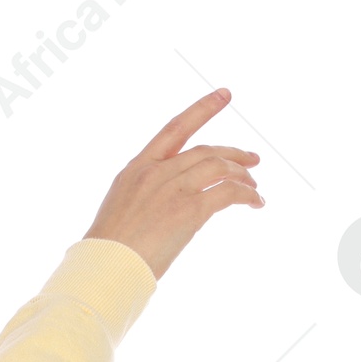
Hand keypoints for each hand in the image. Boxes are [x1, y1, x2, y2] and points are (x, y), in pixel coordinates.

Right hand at [83, 89, 262, 279]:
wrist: (105, 267)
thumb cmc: (109, 250)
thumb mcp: (121, 210)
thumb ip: (146, 196)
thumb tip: (169, 203)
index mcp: (136, 170)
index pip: (174, 129)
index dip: (202, 109)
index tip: (224, 94)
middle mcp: (155, 173)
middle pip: (205, 150)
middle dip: (234, 153)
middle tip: (252, 160)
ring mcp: (173, 188)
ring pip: (220, 167)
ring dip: (242, 175)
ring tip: (253, 187)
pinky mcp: (189, 208)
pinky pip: (229, 192)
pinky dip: (247, 195)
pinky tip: (255, 202)